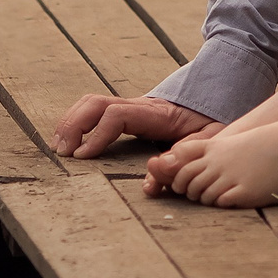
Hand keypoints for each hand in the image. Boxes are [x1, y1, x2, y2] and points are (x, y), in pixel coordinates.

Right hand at [52, 94, 220, 158]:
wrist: (219, 94)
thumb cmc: (213, 120)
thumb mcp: (208, 142)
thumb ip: (182, 161)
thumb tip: (149, 183)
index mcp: (157, 113)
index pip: (117, 115)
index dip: (97, 135)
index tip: (83, 157)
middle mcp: (140, 104)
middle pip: (96, 103)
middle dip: (74, 125)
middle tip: (62, 152)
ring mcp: (132, 104)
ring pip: (92, 102)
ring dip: (71, 121)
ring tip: (58, 146)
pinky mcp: (128, 110)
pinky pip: (96, 108)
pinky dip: (77, 119)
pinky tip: (68, 138)